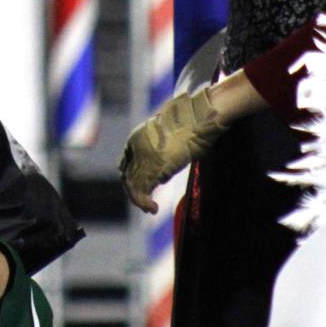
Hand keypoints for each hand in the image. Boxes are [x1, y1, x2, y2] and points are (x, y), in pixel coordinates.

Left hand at [120, 87, 225, 211]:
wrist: (199, 118)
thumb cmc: (193, 124)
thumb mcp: (171, 137)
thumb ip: (163, 152)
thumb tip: (164, 170)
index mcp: (137, 137)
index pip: (127, 162)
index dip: (134, 177)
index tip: (144, 187)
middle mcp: (136, 147)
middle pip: (128, 175)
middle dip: (135, 191)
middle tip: (145, 204)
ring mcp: (143, 157)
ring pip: (132, 185)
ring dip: (139, 200)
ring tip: (149, 209)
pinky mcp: (152, 167)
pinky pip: (142, 190)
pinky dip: (144, 202)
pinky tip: (153, 208)